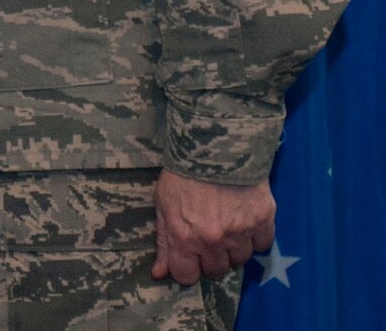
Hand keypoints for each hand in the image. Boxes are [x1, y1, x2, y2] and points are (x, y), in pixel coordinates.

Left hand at [152, 170, 275, 284]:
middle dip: (211, 257)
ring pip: (241, 260)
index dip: (187, 269)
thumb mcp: (163, 205)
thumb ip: (164, 242)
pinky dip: (254, 237)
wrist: (215, 147)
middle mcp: (213, 240)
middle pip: (217, 270)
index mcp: (184, 237)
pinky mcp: (263, 221)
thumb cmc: (183, 175)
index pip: (187, 276)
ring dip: (234, 248)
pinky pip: (262, 245)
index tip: (190, 258)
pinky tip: (244, 220)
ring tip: (227, 224)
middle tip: (209, 235)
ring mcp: (240, 232)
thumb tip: (159, 273)